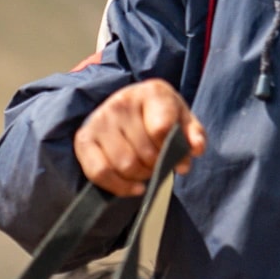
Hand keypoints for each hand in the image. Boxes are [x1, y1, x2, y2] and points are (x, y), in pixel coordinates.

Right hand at [74, 80, 205, 196]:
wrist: (129, 108)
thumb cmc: (159, 115)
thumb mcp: (183, 120)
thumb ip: (194, 134)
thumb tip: (195, 149)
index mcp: (152, 92)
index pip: (162, 129)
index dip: (174, 151)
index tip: (179, 157)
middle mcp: (122, 102)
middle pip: (144, 152)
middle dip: (157, 166)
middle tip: (159, 164)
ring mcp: (100, 119)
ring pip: (124, 165)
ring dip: (140, 176)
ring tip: (146, 170)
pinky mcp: (83, 138)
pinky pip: (99, 173)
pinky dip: (119, 186)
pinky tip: (133, 186)